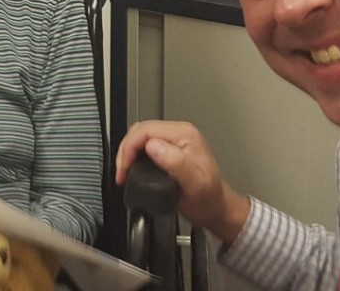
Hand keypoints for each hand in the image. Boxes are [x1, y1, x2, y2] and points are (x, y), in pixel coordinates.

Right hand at [115, 120, 249, 244]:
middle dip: (126, 150)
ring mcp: (173, 141)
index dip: (130, 147)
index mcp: (184, 135)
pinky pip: (143, 146)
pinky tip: (131, 168)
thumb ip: (176, 162)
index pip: (146, 130)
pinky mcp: (168, 149)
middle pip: (140, 131)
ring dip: (128, 153)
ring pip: (139, 138)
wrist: (217, 209)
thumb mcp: (195, 183)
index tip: (125, 167)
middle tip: (122, 171)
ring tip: (124, 172)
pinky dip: (133, 156)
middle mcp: (179, 133)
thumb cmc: (208, 199)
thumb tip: (153, 147)